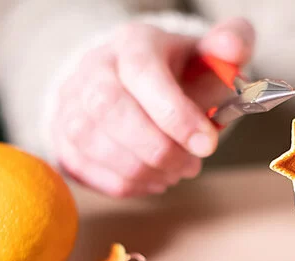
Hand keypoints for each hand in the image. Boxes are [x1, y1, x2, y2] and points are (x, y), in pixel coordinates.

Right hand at [52, 18, 254, 196]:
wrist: (132, 83)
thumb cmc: (178, 73)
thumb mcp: (208, 53)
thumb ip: (231, 44)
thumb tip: (232, 47)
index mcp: (133, 44)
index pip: (144, 74)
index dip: (175, 115)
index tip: (207, 145)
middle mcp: (93, 68)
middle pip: (110, 109)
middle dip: (158, 149)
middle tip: (192, 164)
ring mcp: (71, 103)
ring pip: (95, 145)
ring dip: (144, 170)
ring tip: (177, 170)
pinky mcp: (62, 138)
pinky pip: (86, 170)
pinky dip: (127, 184)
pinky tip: (154, 178)